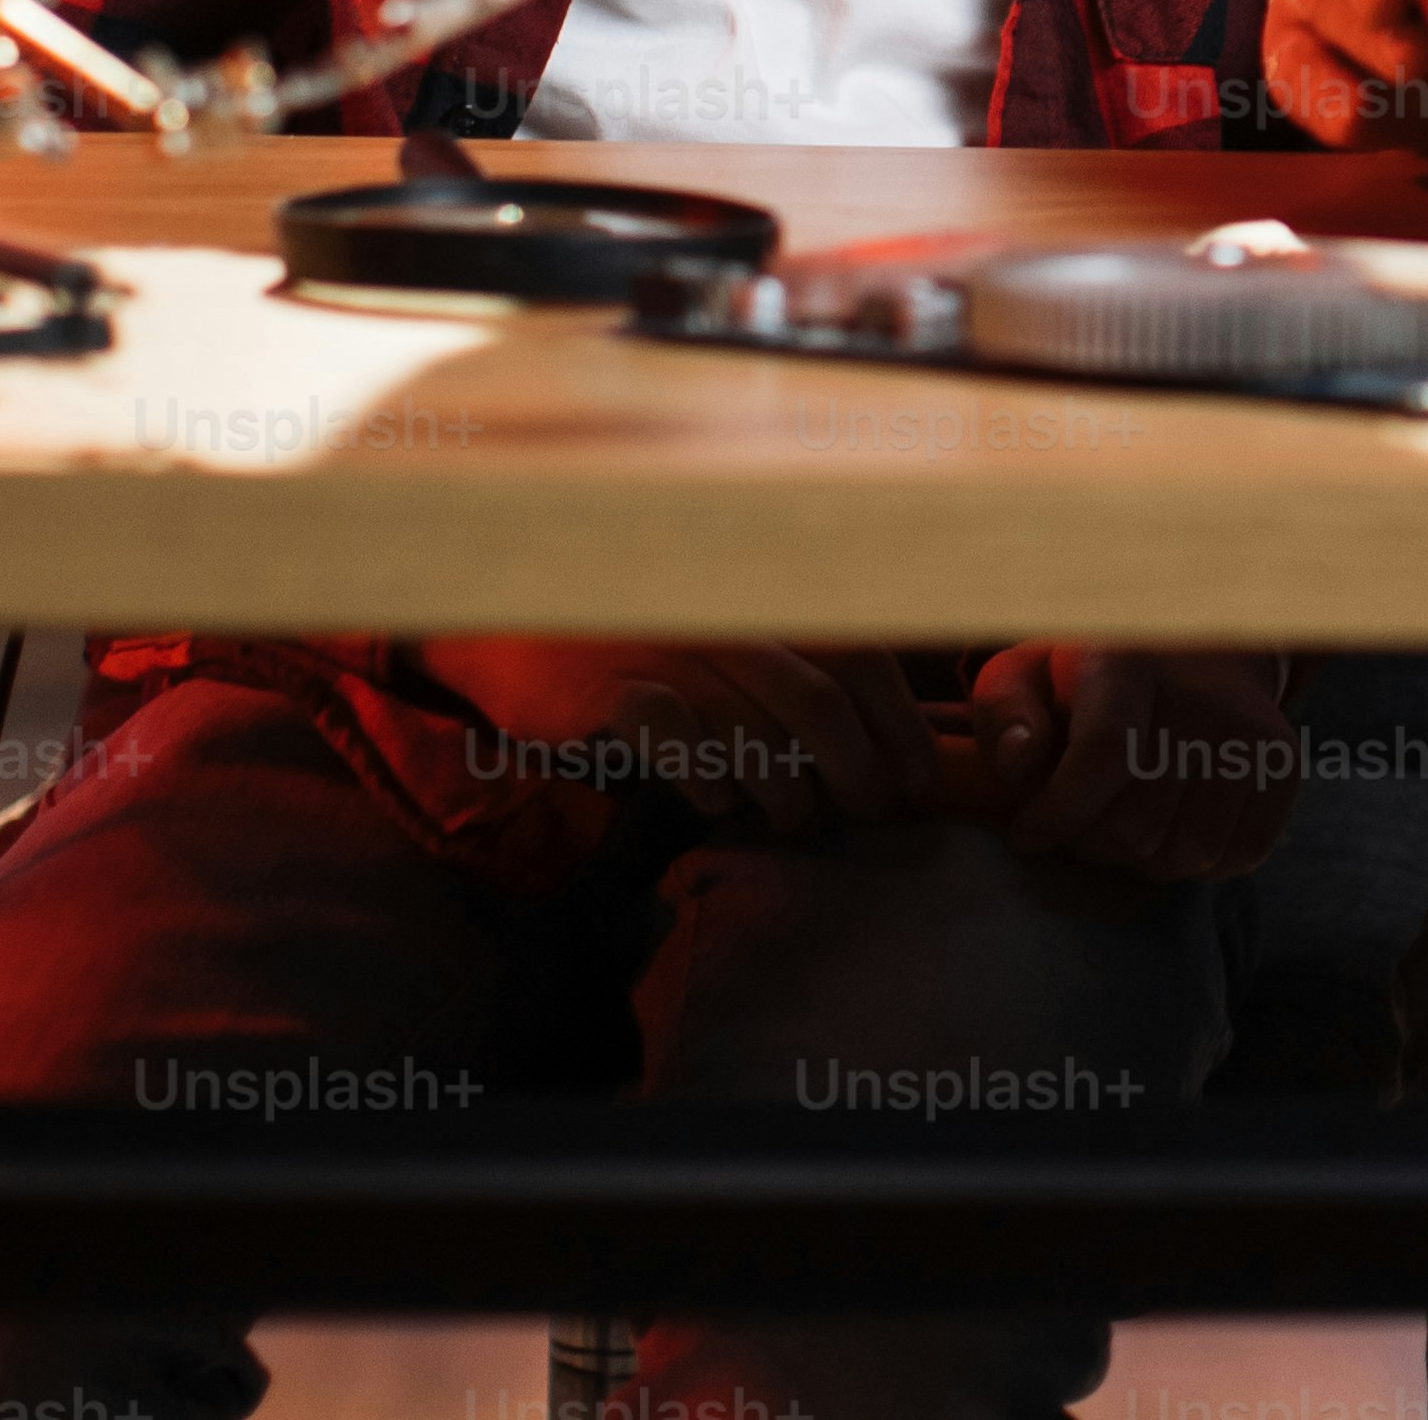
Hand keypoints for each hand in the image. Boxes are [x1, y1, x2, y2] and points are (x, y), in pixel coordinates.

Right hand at [412, 636, 931, 844]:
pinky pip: (676, 738)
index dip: (898, 721)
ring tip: (793, 819)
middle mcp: (721, 622)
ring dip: (786, 786)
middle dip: (857, 765)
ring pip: (753, 723)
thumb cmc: (633, 652)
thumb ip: (786, 684)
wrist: (508, 630)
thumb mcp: (716, 651)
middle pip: (817, 696)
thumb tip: (878, 752)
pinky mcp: (609, 689)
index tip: (919, 780)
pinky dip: (706, 781)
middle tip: (868, 811)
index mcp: (760, 610)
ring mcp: (665, 651)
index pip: (856, 656)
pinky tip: (713, 806)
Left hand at [972, 642, 1300, 884]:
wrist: (1195, 647)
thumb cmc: (1090, 675)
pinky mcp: (1282, 761)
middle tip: (1074, 829)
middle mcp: (1200, 692)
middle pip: (1139, 823)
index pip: (1105, 755)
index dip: (1059, 815)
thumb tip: (1020, 763)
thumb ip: (1005, 712)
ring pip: (1187, 852)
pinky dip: (1200, 865)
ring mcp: (1249, 729)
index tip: (1027, 836)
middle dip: (1089, 846)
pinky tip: (1171, 832)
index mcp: (1128, 661)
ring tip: (1120, 829)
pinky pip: (1240, 854)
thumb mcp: (1028, 673)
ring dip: (1141, 863)